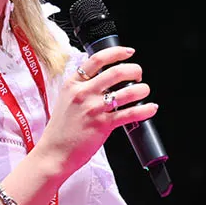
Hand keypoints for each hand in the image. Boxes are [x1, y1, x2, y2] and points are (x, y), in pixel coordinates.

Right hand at [35, 45, 157, 178]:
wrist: (54, 152)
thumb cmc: (60, 129)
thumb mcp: (65, 100)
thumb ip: (81, 88)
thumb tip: (102, 78)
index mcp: (72, 84)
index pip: (97, 59)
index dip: (117, 52)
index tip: (129, 52)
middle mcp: (83, 93)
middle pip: (116, 72)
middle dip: (135, 70)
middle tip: (138, 75)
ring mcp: (93, 108)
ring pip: (127, 92)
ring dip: (142, 89)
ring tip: (143, 91)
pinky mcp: (103, 124)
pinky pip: (131, 113)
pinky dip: (146, 109)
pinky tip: (151, 108)